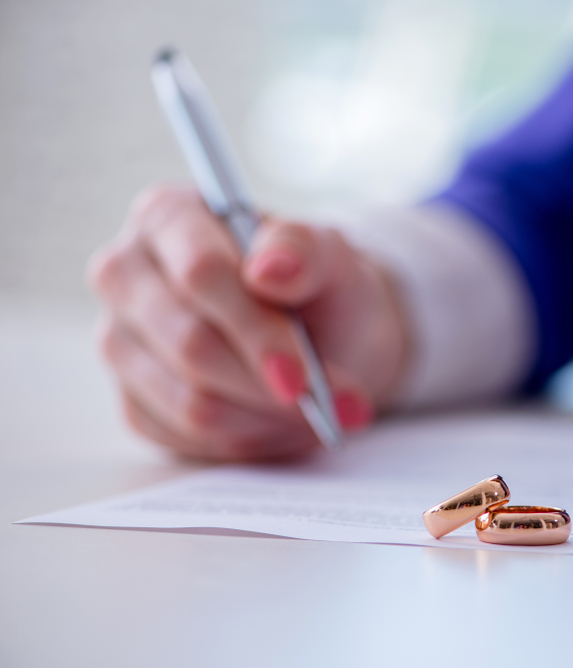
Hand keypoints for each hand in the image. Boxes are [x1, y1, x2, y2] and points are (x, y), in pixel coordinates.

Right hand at [88, 184, 411, 460]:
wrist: (326, 333)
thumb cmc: (319, 285)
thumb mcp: (331, 256)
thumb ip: (304, 250)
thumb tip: (269, 269)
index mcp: (168, 217)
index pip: (201, 274)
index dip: (256, 330)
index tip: (303, 376)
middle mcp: (127, 274)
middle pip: (190, 345)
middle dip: (266, 385)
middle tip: (325, 404)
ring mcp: (121, 341)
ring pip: (189, 403)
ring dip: (266, 419)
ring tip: (317, 411)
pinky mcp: (132, 399)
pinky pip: (187, 438)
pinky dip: (250, 440)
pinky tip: (285, 424)